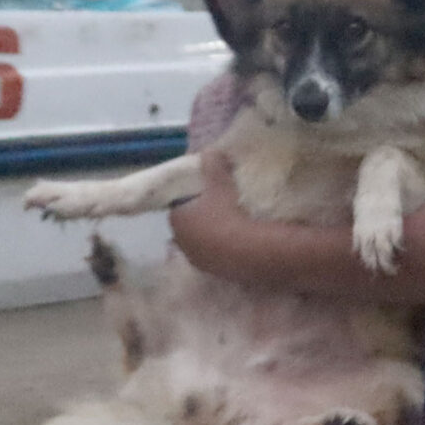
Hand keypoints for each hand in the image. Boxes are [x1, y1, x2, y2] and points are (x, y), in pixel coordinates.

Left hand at [165, 152, 244, 271]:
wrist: (247, 250)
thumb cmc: (227, 213)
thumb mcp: (220, 182)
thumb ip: (213, 164)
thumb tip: (211, 151)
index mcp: (178, 220)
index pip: (177, 207)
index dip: (189, 200)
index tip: (204, 195)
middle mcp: (182, 243)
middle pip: (188, 227)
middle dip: (200, 219)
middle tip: (218, 209)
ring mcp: (198, 260)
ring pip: (201, 244)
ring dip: (211, 237)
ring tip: (230, 227)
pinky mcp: (215, 273)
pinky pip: (216, 258)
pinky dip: (223, 251)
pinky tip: (238, 243)